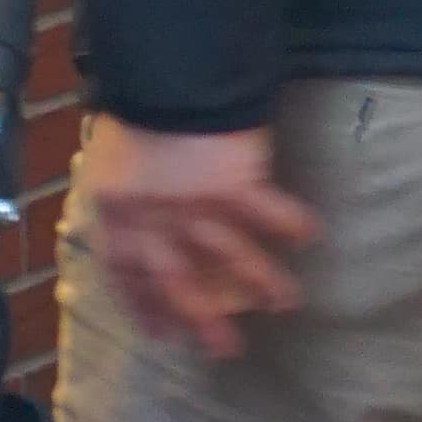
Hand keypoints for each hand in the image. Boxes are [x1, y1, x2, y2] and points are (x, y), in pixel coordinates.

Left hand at [69, 117, 320, 360]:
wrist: (161, 71)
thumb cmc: (134, 110)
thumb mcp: (110, 159)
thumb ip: (125, 197)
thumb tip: (137, 222)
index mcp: (116, 212)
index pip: (127, 274)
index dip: (145, 306)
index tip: (165, 335)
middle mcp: (154, 219)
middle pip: (179, 282)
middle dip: (203, 319)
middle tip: (226, 350)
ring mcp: (195, 205)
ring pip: (231, 257)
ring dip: (262, 281)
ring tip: (287, 302)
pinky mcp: (234, 185)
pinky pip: (268, 213)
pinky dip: (290, 223)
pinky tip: (311, 234)